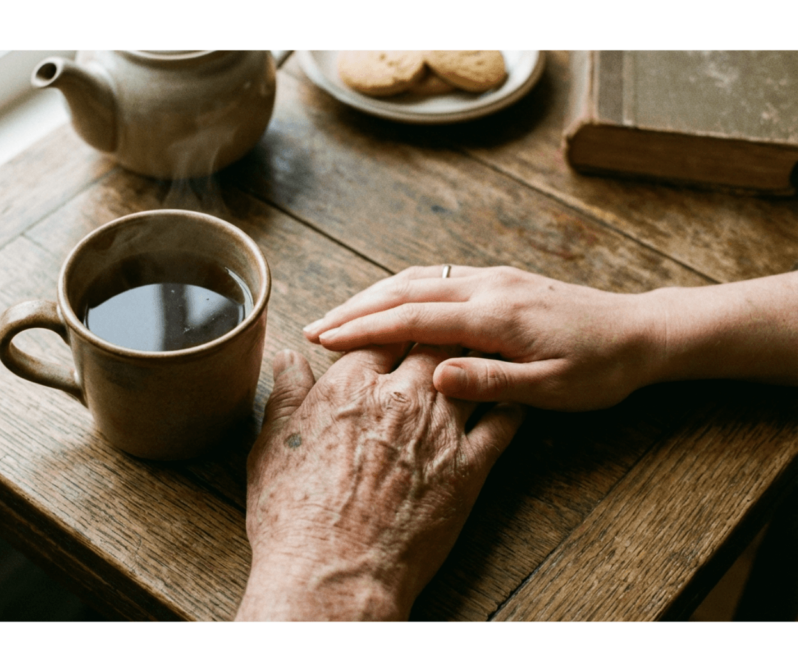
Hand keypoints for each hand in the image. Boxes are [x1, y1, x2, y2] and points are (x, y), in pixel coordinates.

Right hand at [235, 346, 522, 620]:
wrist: (334, 575)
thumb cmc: (294, 516)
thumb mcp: (272, 446)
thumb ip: (286, 394)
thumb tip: (288, 358)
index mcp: (352, 386)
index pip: (381, 331)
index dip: (389, 323)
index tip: (394, 326)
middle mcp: (401, 398)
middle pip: (432, 343)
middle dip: (437, 332)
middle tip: (445, 328)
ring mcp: (441, 432)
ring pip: (471, 373)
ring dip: (476, 358)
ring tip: (484, 349)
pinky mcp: (470, 468)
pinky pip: (504, 423)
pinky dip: (508, 404)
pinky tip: (507, 399)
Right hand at [303, 265, 662, 410]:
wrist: (641, 332)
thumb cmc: (600, 368)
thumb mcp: (551, 389)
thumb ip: (492, 381)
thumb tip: (436, 376)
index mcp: (496, 316)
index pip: (413, 318)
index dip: (363, 328)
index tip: (324, 340)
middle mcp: (488, 287)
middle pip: (405, 289)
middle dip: (355, 308)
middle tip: (314, 328)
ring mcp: (493, 278)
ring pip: (418, 277)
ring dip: (373, 294)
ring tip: (338, 316)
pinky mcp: (500, 280)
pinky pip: (437, 276)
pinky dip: (401, 287)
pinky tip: (387, 301)